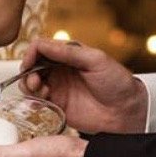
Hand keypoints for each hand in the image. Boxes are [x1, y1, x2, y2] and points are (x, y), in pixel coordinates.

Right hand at [20, 37, 147, 133]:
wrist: (127, 111)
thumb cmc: (117, 82)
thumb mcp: (96, 60)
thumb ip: (69, 52)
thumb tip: (42, 45)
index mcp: (69, 53)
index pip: (41, 47)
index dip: (31, 54)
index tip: (29, 63)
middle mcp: (60, 69)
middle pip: (32, 65)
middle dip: (28, 72)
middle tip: (35, 81)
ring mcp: (58, 87)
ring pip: (31, 83)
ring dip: (29, 86)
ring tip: (40, 91)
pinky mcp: (58, 105)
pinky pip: (37, 101)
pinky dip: (33, 100)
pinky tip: (42, 101)